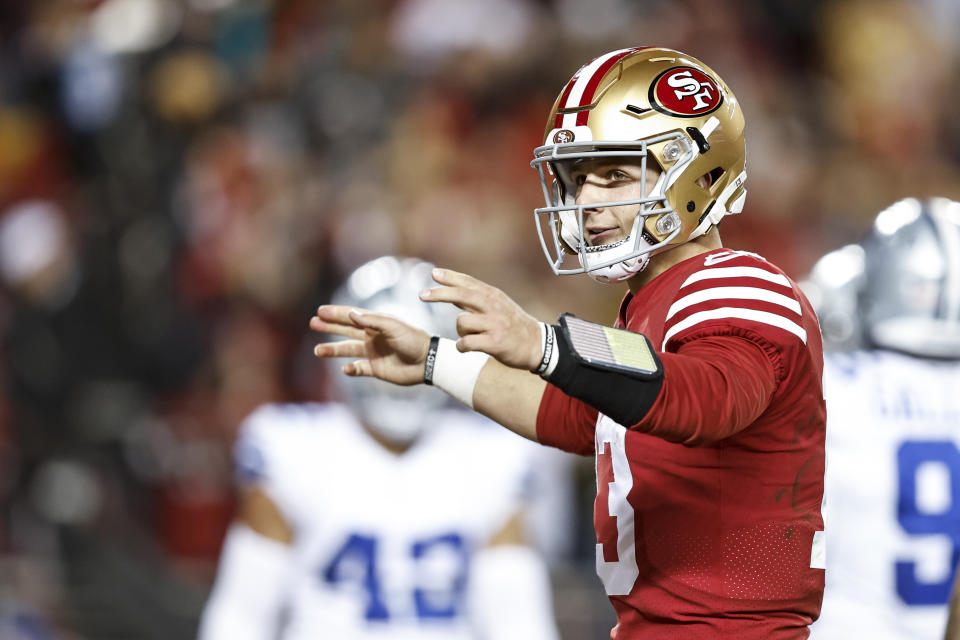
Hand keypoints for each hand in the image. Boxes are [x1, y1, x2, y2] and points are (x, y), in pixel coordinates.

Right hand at [310, 306, 430, 384]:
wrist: (427, 362)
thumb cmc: (413, 340)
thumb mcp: (393, 327)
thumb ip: (372, 321)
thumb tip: (351, 314)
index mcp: (375, 324)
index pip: (351, 317)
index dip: (336, 313)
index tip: (320, 311)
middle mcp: (371, 337)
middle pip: (345, 331)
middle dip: (329, 327)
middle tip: (312, 322)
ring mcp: (372, 353)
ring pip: (347, 350)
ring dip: (333, 350)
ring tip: (317, 350)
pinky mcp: (376, 369)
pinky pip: (359, 369)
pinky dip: (351, 369)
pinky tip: (345, 369)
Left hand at [421, 268, 541, 370]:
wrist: (536, 344)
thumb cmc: (512, 325)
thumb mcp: (498, 305)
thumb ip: (476, 298)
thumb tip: (451, 289)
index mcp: (493, 296)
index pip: (468, 283)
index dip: (450, 277)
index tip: (433, 273)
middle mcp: (493, 306)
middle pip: (462, 295)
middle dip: (440, 294)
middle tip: (422, 295)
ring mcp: (494, 324)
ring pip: (461, 323)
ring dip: (460, 332)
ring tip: (471, 337)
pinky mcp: (494, 342)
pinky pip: (466, 343)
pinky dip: (462, 347)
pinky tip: (466, 348)